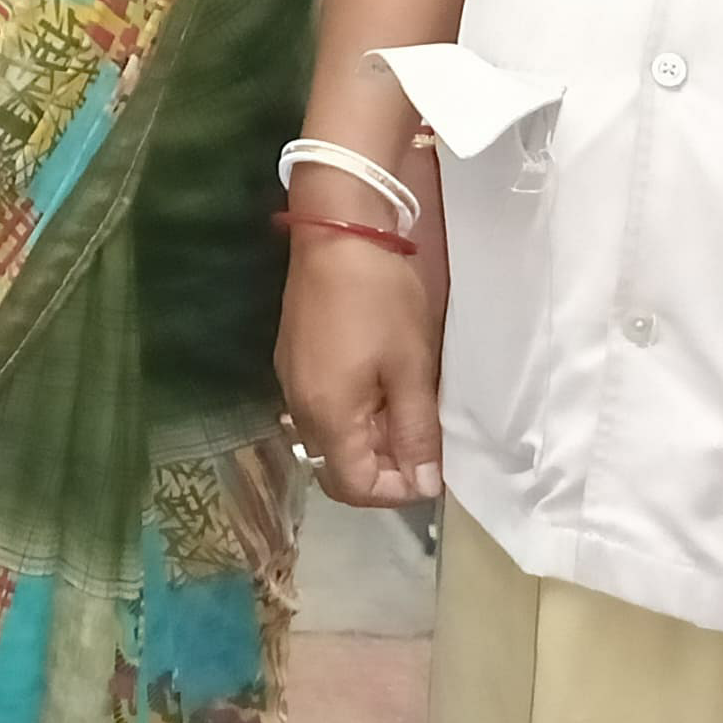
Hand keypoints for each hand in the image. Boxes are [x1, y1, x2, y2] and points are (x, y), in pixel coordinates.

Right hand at [275, 222, 444, 508]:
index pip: (353, 487)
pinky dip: (352, 413)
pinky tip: (380, 385)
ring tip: (407, 410)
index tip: (431, 468)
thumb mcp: (411, 369)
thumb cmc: (381, 300)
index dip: (396, 491)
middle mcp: (299, 408)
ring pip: (329, 438)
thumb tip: (425, 485)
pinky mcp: (293, 358)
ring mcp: (292, 381)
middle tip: (423, 440)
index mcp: (327, 417)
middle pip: (335, 467)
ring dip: (368, 439)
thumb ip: (416, 432)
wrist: (337, 231)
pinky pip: (321, 408)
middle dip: (382, 468)